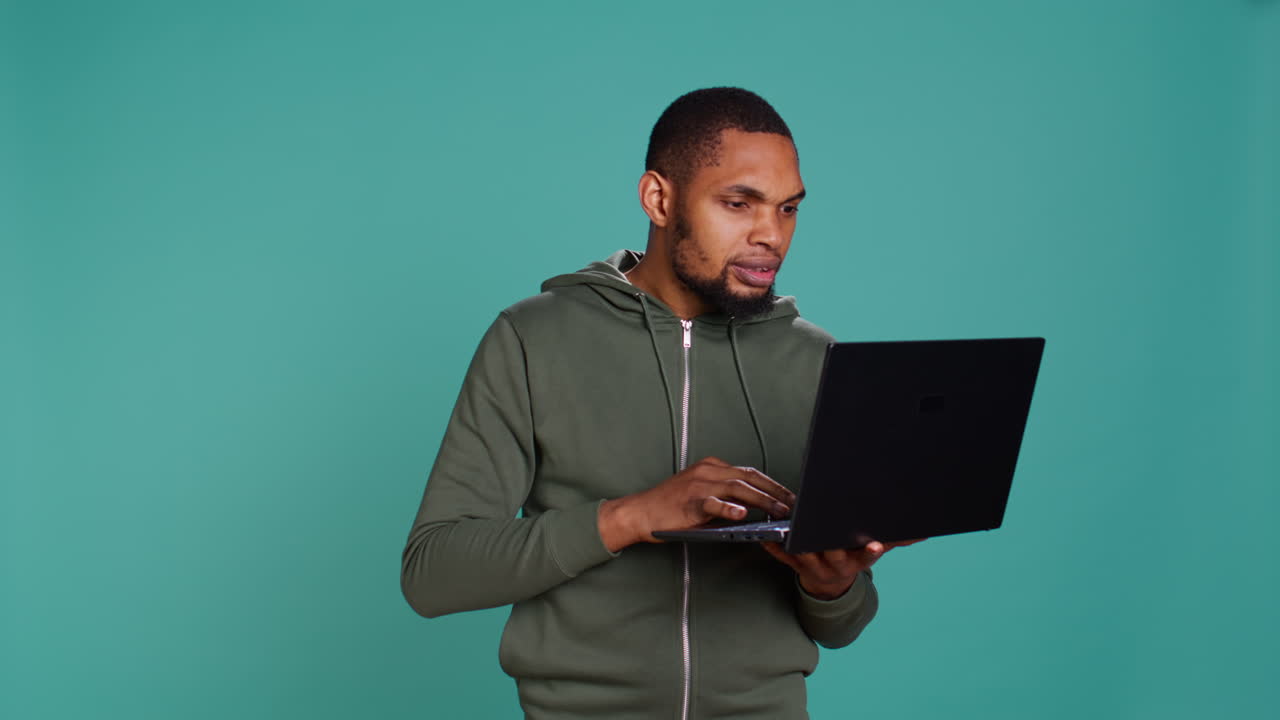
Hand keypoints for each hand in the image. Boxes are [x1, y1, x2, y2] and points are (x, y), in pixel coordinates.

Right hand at [598, 457, 794, 551]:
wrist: (640, 513)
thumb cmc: (671, 507)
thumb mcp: (702, 495)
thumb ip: (726, 497)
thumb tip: (756, 509)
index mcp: (712, 467)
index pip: (750, 473)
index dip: (773, 484)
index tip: (791, 497)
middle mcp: (707, 471)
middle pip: (749, 478)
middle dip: (775, 492)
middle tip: (794, 505)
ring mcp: (698, 484)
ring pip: (737, 489)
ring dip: (762, 501)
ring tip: (779, 511)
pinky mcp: (689, 501)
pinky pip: (712, 503)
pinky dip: (728, 508)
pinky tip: (742, 515)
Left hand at [762, 538, 924, 599]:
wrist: (830, 588)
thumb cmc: (852, 560)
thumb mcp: (873, 551)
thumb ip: (898, 540)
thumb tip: (925, 532)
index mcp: (857, 560)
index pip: (867, 556)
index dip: (871, 551)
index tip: (876, 544)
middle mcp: (837, 565)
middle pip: (832, 553)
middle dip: (828, 542)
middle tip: (823, 529)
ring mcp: (815, 567)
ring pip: (806, 555)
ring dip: (797, 541)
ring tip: (790, 527)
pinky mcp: (796, 566)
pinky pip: (783, 558)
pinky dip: (774, 548)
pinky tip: (765, 537)